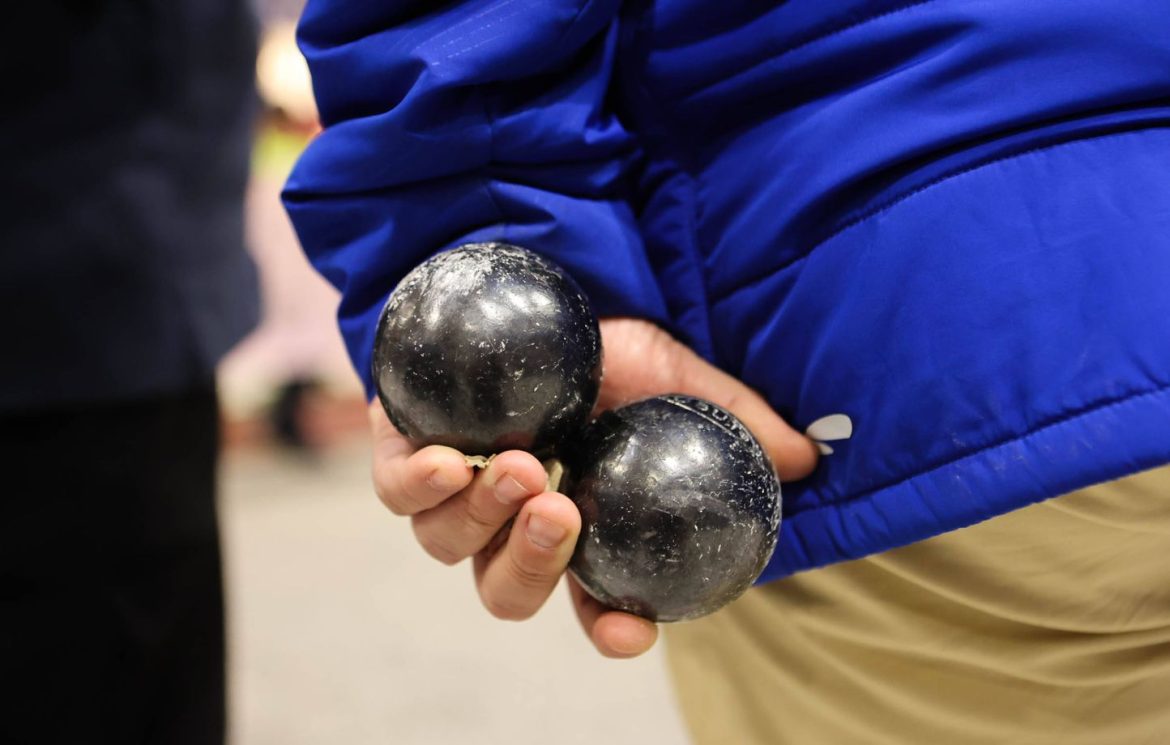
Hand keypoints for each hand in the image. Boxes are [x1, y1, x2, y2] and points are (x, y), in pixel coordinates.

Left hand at [367, 318, 818, 657]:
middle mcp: (510, 524)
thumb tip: (806, 460)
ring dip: (485, 518)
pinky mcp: (406, 448)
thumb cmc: (607, 347)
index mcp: (579, 529)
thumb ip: (735, 420)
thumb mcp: (679, 378)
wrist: (537, 288)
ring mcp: (455, 491)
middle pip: (508, 589)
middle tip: (564, 512)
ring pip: (450, 546)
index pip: (593, 604)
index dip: (610, 629)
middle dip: (534, 566)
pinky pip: (399, 490)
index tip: (629, 629)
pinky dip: (420, 485)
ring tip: (523, 464)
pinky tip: (448, 461)